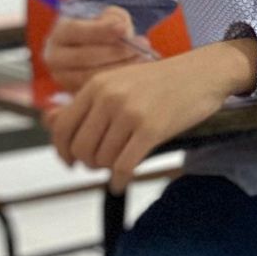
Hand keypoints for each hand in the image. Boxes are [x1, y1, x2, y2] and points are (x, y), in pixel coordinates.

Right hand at [43, 4, 153, 91]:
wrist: (95, 49)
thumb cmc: (104, 31)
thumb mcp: (107, 17)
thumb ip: (114, 18)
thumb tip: (123, 30)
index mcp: (59, 34)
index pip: (75, 30)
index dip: (100, 30)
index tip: (124, 28)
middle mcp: (56, 58)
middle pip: (84, 57)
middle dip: (115, 51)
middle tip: (141, 45)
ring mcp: (64, 79)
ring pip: (91, 77)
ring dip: (120, 68)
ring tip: (143, 58)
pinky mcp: (77, 95)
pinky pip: (98, 92)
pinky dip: (119, 82)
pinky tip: (137, 73)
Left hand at [49, 42, 254, 189]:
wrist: (205, 72)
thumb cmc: (163, 79)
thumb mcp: (121, 80)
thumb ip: (90, 101)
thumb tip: (51, 123)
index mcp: (97, 84)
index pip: (62, 127)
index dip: (62, 151)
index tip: (70, 161)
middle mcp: (109, 97)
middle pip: (80, 148)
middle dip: (88, 163)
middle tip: (101, 164)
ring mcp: (130, 113)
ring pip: (102, 159)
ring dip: (108, 170)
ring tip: (119, 165)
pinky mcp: (151, 129)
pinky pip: (124, 166)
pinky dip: (120, 181)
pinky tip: (122, 183)